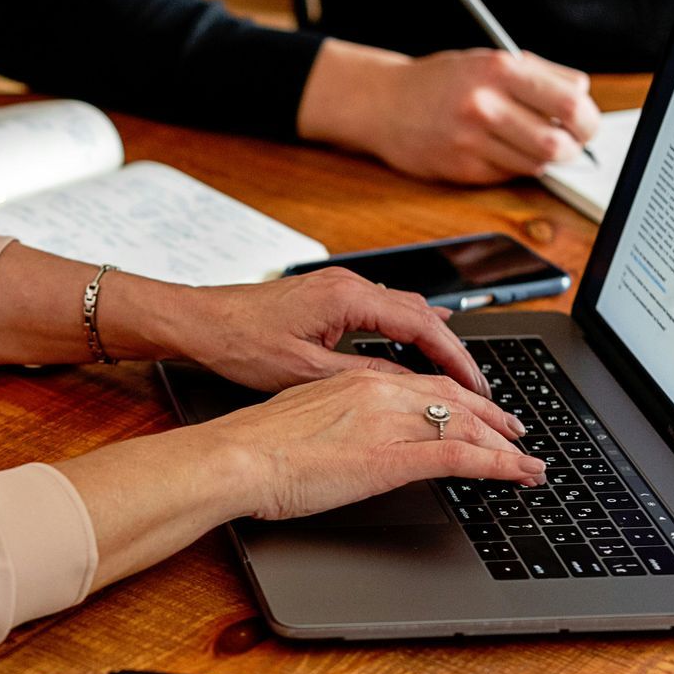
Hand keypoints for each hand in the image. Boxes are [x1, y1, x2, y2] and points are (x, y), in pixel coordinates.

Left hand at [170, 266, 489, 396]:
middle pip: (421, 313)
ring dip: (428, 340)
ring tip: (452, 375)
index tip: (476, 385)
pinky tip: (410, 350)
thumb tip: (408, 388)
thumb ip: (363, 378)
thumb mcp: (306, 372)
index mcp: (348, 297)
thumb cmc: (238, 343)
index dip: (455, 358)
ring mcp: (337, 287)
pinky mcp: (325, 296)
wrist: (197, 321)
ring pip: (402, 310)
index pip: (423, 325)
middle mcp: (348, 284)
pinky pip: (380, 310)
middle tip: (474, 387)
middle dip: (450, 351)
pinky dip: (402, 332)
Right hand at [203, 368, 543, 520]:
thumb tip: (347, 437)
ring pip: (466, 425)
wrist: (235, 457)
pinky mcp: (393, 457)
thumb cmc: (254, 446)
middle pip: (454, 399)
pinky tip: (518, 473)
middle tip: (515, 433)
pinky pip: (461, 456)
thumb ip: (335, 420)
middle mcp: (378, 391)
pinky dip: (499, 464)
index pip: (423, 385)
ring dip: (505, 444)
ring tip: (528, 460)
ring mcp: (389, 422)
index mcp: (355, 381)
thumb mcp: (302, 419)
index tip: (475, 412)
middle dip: (492, 417)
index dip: (459, 399)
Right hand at [298, 40, 600, 184]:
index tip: (584, 120)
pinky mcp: (460, 168)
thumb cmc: (441, 81)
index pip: (572, 100)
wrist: (383, 103)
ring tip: (536, 145)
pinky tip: (500, 151)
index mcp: (499, 70)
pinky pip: (508, 175)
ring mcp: (471, 140)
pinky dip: (514, 166)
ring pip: (537, 163)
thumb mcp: (488, 60)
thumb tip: (583, 101)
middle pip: (559, 141)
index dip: (587, 115)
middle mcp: (485, 105)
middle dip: (575, 146)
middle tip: (572, 143)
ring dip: (545, 159)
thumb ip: (536, 76)